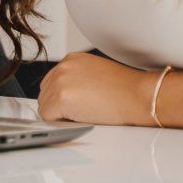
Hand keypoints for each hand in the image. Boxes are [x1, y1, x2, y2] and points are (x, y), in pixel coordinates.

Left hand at [37, 52, 153, 125]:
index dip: (61, 98)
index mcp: (71, 59)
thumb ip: (75, 79)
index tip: (76, 103)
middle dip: (58, 106)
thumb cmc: (125, 89)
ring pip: (45, 106)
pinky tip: (81, 117)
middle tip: (83, 110)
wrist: (138, 96)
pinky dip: (60, 122)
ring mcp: (61, 81)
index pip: (51, 82)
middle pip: (44, 94)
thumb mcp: (95, 74)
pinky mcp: (62, 98)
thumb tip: (65, 95)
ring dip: (60, 114)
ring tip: (85, 112)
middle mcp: (63, 67)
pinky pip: (47, 116)